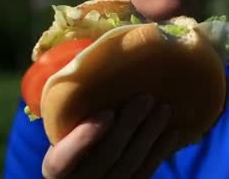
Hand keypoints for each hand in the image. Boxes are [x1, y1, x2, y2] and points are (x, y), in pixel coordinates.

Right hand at [41, 94, 178, 178]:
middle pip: (106, 156)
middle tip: (146, 97)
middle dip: (129, 126)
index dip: (83, 139)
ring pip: (130, 165)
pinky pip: (146, 174)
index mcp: (56, 167)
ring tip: (165, 108)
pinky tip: (172, 133)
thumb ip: (73, 106)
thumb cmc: (73, 134)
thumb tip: (87, 60)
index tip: (106, 113)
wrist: (87, 172)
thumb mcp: (65, 125)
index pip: (62, 160)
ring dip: (150, 135)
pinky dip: (160, 153)